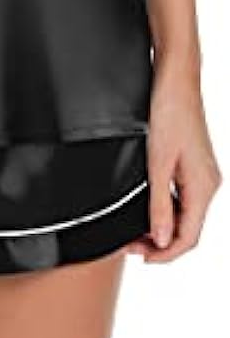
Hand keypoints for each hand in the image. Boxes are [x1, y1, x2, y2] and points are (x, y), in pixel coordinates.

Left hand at [125, 57, 222, 261]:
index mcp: (203, 188)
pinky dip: (166, 208)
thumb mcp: (157, 163)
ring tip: (134, 228)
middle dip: (160, 242)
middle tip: (130, 244)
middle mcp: (208, 184)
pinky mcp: (194, 164)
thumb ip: (159, 204)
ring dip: (161, 225)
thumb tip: (160, 239)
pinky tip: (147, 205)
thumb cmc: (168, 113)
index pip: (188, 238)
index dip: (164, 254)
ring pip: (185, 213)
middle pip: (187, 229)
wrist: (175, 80)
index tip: (140, 257)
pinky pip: (183, 197)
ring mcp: (203, 174)